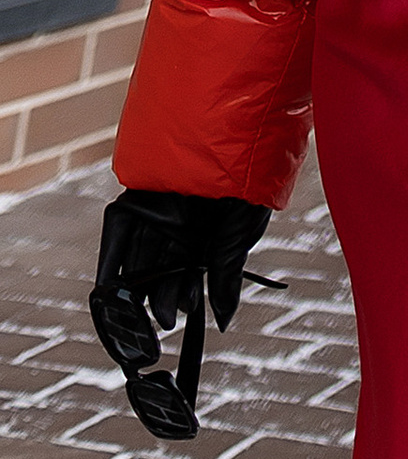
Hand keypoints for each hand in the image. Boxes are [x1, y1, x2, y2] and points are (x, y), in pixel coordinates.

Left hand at [89, 188, 274, 440]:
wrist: (234, 136)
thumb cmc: (247, 182)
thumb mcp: (239, 235)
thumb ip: (226, 277)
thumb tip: (223, 322)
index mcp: (205, 231)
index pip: (187, 271)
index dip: (181, 296)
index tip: (177, 318)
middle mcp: (178, 223)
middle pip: (161, 268)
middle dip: (160, 296)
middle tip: (161, 320)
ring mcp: (156, 211)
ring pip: (139, 258)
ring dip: (137, 287)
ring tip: (138, 313)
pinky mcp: (136, 200)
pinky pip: (118, 237)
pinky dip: (112, 264)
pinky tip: (110, 289)